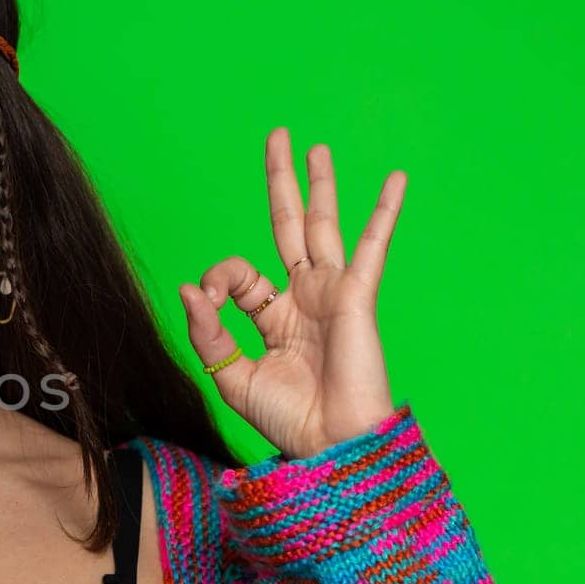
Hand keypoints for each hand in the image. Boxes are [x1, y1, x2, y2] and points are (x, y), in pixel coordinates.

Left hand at [177, 127, 404, 460]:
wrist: (330, 445)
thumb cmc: (288, 420)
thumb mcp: (231, 376)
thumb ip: (208, 332)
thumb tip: (189, 287)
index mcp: (273, 315)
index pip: (238, 274)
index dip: (216, 279)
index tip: (205, 300)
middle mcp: (303, 297)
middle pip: (288, 225)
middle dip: (281, 182)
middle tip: (277, 138)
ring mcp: (332, 293)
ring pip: (323, 224)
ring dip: (319, 184)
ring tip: (314, 147)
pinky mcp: (357, 296)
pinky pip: (373, 245)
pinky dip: (384, 211)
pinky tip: (395, 178)